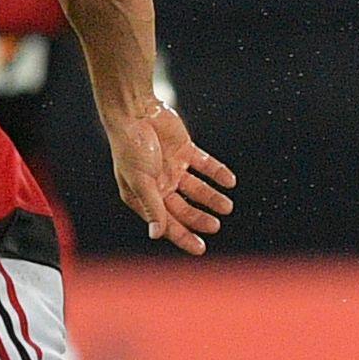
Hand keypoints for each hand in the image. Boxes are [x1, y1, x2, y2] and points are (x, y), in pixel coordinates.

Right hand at [107, 105, 236, 255]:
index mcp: (143, 196)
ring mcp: (173, 168)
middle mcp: (159, 185)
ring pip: (197, 189)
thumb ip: (152, 206)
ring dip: (212, 198)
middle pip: (183, 209)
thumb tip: (156, 234)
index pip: (166, 223)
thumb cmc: (129, 146)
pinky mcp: (185, 151)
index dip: (183, 236)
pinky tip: (229, 181)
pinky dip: (217, 173)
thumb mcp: (140, 180)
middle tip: (216, 225)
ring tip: (227, 207)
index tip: (201, 249)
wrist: (134, 110)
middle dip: (199, 218)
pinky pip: (205, 165)